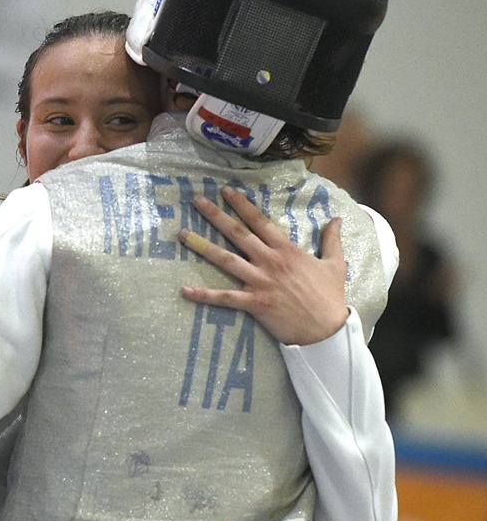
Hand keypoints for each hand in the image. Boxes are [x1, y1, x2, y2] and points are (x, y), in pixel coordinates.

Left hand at [177, 185, 348, 345]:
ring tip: (182, 234)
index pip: (260, 221)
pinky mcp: (255, 302)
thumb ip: (332, 240)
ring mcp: (260, 281)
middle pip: (238, 233)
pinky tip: (185, 289)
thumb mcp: (336, 264)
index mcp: (287, 250)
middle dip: (216, 215)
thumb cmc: (330, 297)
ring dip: (202, 246)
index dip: (242, 204)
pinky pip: (225, 297)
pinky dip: (204, 294)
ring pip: (226, 259)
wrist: (327, 329)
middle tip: (197, 200)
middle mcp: (270, 261)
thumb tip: (338, 218)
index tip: (226, 191)